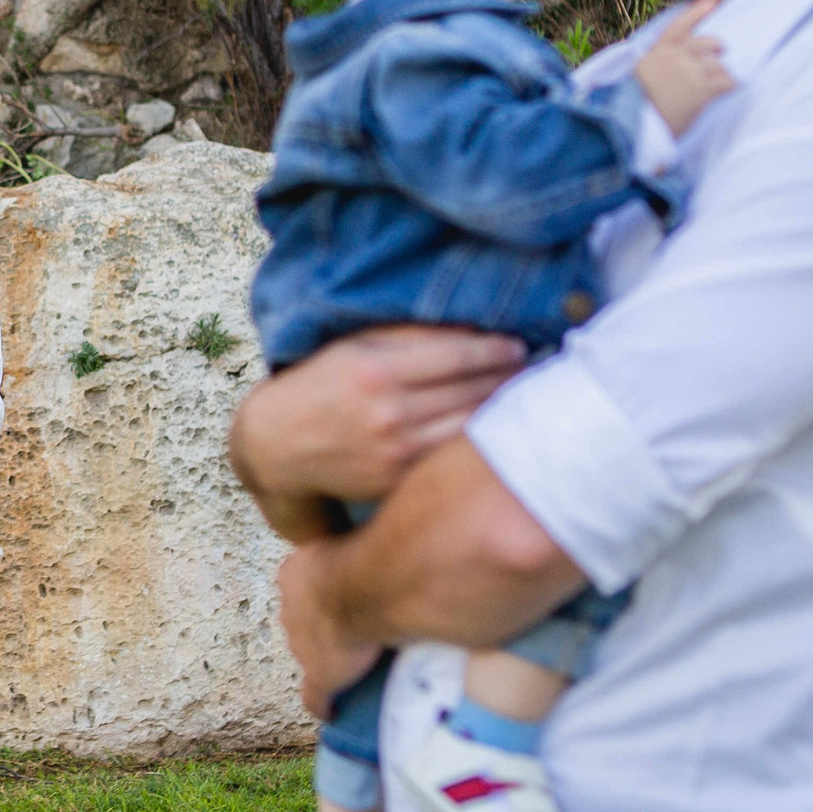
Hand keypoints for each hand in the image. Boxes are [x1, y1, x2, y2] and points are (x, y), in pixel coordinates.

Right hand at [230, 326, 524, 535]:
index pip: (460, 355)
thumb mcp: (355, 346)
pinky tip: (493, 431)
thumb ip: (409, 337)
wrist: (277, 447)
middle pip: (473, 392)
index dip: (498, 349)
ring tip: (523, 397)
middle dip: (509, 378)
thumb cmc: (320, 386)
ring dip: (502, 411)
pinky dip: (477, 443)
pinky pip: (452, 458)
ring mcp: (396, 454)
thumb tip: (473, 327)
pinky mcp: (398, 483)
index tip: (518, 344)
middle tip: (535, 368)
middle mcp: (389, 413)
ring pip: (470, 427)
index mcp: (378, 369)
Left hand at [278, 541, 385, 719]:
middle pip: (301, 619)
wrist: (365, 589)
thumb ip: (353, 534)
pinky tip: (333, 711)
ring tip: (351, 662)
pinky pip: (315, 697)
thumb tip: (375, 511)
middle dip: (319, 624)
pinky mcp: (319, 677)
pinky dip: (323, 704)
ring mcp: (301, 646)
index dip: (321, 591)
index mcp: (294, 574)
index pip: (300, 584)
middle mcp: (290, 610)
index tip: (342, 592)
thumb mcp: (351, 531)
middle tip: (351, 626)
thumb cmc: (365, 552)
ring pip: (308, 653)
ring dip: (326, 657)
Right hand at [634, 0, 733, 135]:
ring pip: (718, 65)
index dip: (696, 13)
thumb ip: (655, 66)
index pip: (680, 26)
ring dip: (723, 72)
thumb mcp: (638, 76)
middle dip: (717, 46)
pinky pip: (725, 82)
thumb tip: (669, 68)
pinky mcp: (701, 91)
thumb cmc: (632, 106)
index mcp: (657, 52)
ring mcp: (689, 73)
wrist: (632, 124)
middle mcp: (675, 58)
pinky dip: (732, 84)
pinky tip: (734, 86)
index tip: (711, 3)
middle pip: (706, 43)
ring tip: (725, 78)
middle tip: (723, 49)